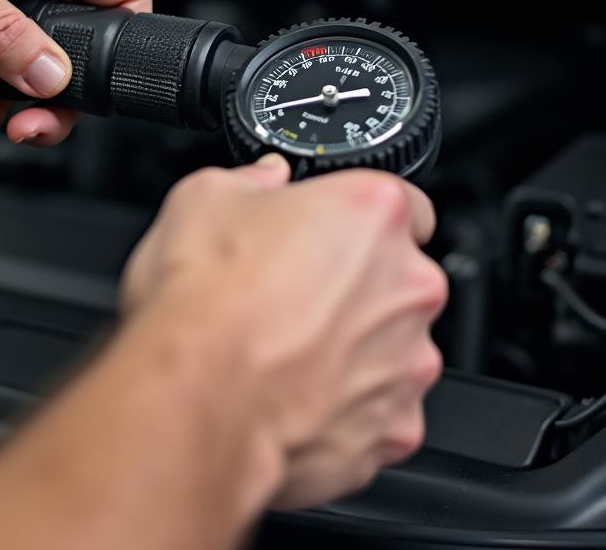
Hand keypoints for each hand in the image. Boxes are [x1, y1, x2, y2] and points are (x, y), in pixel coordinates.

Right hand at [121, 158, 446, 509]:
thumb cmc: (204, 301)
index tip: (330, 231)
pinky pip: (382, 408)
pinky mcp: (395, 426)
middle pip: (400, 276)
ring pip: (393, 344)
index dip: (360, 216)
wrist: (196, 398)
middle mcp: (409, 284)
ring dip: (354, 345)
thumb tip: (264, 179)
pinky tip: (295, 395)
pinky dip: (348, 405)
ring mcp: (408, 360)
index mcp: (373, 213)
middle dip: (358, 284)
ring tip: (287, 348)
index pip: (402, 202)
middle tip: (295, 291)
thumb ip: (252, 179)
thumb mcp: (204, 197)